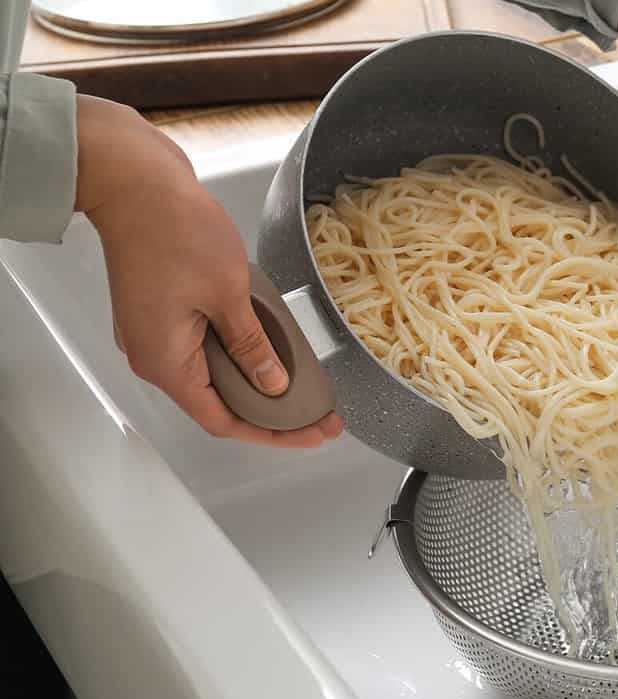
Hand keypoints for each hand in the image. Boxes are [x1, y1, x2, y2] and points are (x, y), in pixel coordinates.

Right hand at [76, 96, 342, 447]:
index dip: (272, 434)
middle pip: (219, 402)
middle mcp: (152, 355)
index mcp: (165, 362)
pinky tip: (273, 344)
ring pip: (214, 373)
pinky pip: (204, 345)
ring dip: (257, 379)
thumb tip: (272, 383)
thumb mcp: (230, 295)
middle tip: (320, 411)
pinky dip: (239, 350)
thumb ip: (253, 346)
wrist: (133, 180)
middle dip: (272, 410)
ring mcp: (153, 331)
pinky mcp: (160, 309)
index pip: (224, 421)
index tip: (312, 433)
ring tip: (304, 381)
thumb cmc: (174, 229)